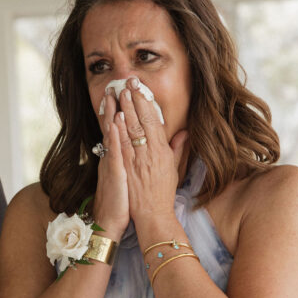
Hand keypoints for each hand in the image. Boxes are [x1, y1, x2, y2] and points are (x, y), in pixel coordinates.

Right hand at [92, 88, 129, 238]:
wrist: (111, 221)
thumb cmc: (124, 201)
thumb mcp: (131, 177)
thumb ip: (139, 160)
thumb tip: (146, 149)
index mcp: (119, 157)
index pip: (121, 130)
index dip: (123, 111)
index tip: (126, 94)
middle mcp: (113, 157)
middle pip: (113, 126)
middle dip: (115, 105)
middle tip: (115, 84)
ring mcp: (112, 163)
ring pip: (111, 134)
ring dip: (111, 114)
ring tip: (112, 94)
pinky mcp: (114, 172)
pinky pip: (113, 151)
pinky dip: (113, 136)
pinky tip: (115, 122)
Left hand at [116, 77, 187, 224]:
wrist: (153, 214)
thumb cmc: (162, 193)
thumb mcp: (173, 168)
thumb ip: (177, 148)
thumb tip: (183, 132)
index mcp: (162, 151)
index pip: (153, 120)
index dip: (146, 103)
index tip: (140, 88)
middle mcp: (150, 153)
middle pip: (141, 121)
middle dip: (134, 100)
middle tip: (127, 83)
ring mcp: (137, 160)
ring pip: (130, 130)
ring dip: (125, 110)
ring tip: (119, 93)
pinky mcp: (127, 169)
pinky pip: (122, 147)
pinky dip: (118, 132)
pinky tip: (114, 119)